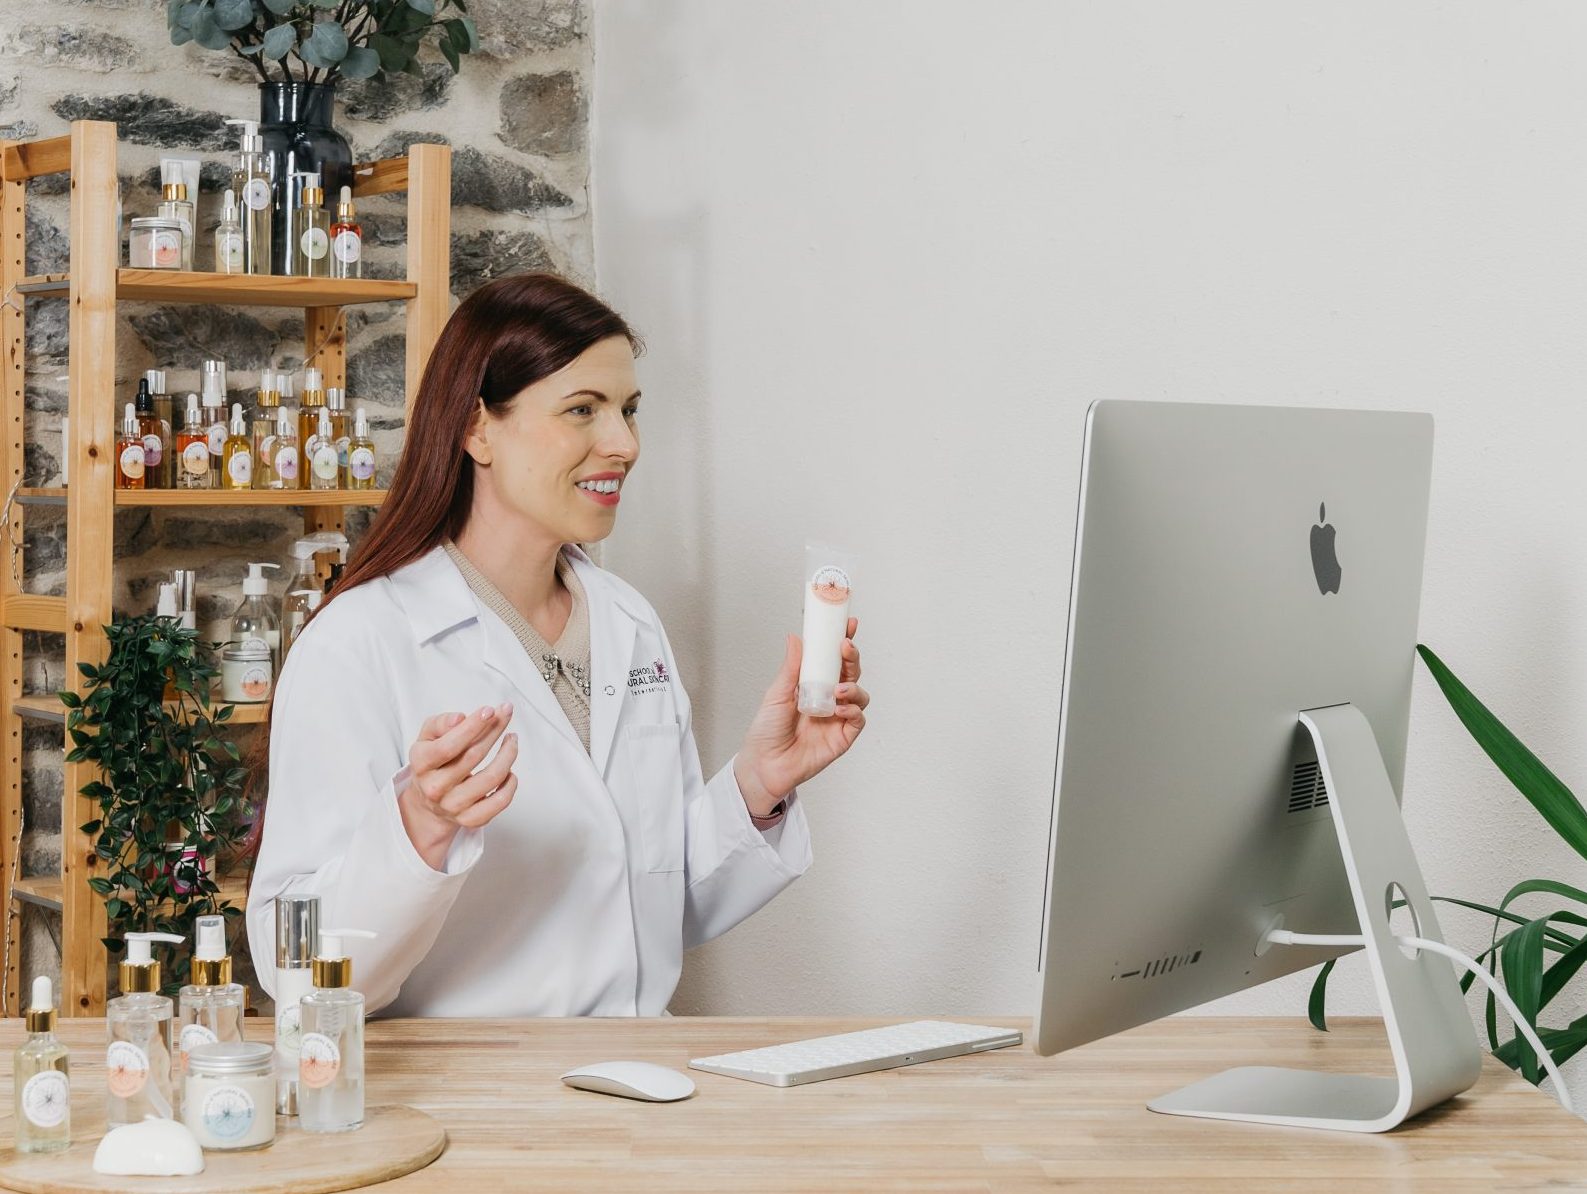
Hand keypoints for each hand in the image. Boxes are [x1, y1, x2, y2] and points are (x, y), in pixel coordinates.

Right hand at [399, 702, 518, 870]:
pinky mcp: (470, 819)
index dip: (472, 726)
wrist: (427, 801)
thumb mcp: (427, 737)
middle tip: (506, 713)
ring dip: (508, 754)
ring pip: (491, 778)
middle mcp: (435, 788)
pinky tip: (510, 772)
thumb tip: (460, 718)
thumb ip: (440, 723)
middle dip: (494, 730)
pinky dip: (511, 785)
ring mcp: (453, 806)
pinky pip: (499, 802)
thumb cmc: (433, 760)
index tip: (490, 710)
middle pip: (473, 756)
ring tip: (512, 740)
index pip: (449, 746)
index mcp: (421, 764)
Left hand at [734, 617, 868, 816]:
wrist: (765, 764)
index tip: (847, 624)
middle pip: (850, 672)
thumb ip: (792, 667)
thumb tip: (795, 637)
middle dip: (852, 657)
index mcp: (814, 683)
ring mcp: (838, 717)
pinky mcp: (843, 737)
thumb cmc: (767, 730)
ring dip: (854, 686)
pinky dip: (853, 711)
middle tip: (845, 647)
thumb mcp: (777, 693)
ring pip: (860, 694)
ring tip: (839, 689)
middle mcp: (829, 697)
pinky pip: (858, 720)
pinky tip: (840, 710)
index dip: (842, 641)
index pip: (833, 659)